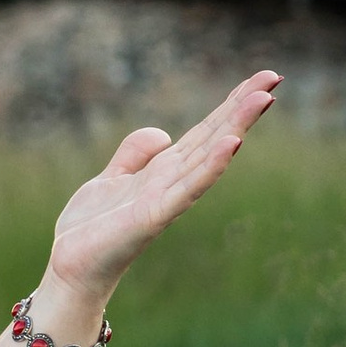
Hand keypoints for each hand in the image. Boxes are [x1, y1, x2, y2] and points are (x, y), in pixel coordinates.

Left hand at [39, 70, 280, 318]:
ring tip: (262, 99)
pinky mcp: (153, 216)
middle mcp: (172, 182)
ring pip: (207, 156)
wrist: (71, 269)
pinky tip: (231, 143)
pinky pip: (187, 187)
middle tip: (274, 78)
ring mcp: (167, 198)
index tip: (261, 79)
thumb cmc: (92, 230)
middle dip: (242, 107)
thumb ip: (134, 155)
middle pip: (213, 136)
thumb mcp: (111, 179)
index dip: (229, 104)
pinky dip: (210, 166)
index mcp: (163, 171)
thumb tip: (164, 133)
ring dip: (236, 126)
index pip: (204, 131)